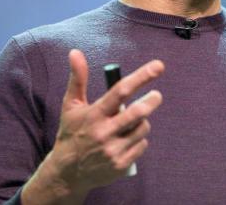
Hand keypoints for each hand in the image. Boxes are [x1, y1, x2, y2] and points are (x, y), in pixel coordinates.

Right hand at [22, 50, 163, 204]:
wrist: (66, 173)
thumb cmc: (71, 133)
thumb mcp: (71, 106)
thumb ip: (78, 78)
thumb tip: (75, 52)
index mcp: (94, 115)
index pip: (121, 91)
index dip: (141, 77)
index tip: (158, 66)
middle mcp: (104, 133)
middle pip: (138, 113)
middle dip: (152, 100)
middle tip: (156, 95)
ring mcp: (113, 151)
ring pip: (142, 128)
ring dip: (142, 121)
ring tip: (131, 122)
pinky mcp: (121, 165)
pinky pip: (142, 145)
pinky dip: (139, 140)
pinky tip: (127, 140)